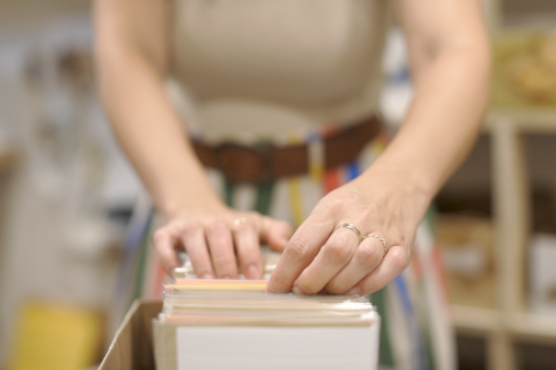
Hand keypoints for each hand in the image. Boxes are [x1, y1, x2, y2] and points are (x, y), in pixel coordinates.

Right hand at [153, 204, 292, 278]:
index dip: (249, 253)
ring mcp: (189, 226)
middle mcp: (213, 222)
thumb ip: (276, 233)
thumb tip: (285, 246)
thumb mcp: (258, 227)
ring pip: (193, 237)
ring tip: (206, 281)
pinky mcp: (167, 232)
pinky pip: (163, 241)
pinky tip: (175, 272)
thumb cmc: (233, 228)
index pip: (245, 232)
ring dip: (200, 259)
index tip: (253, 276)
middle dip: (225, 260)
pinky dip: (167, 256)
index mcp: (239, 222)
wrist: (197, 208)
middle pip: (219, 235)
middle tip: (229, 282)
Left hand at [266, 170, 426, 294]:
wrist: (396, 185)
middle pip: (333, 253)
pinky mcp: (403, 245)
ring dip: (340, 283)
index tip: (275, 288)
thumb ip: (309, 239)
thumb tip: (287, 275)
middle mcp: (358, 217)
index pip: (302, 243)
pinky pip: (390, 268)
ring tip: (328, 290)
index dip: (286, 271)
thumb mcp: (326, 210)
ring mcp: (383, 231)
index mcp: (331, 208)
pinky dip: (371, 283)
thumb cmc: (353, 203)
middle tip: (302, 291)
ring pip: (362, 261)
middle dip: (313, 280)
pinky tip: (356, 288)